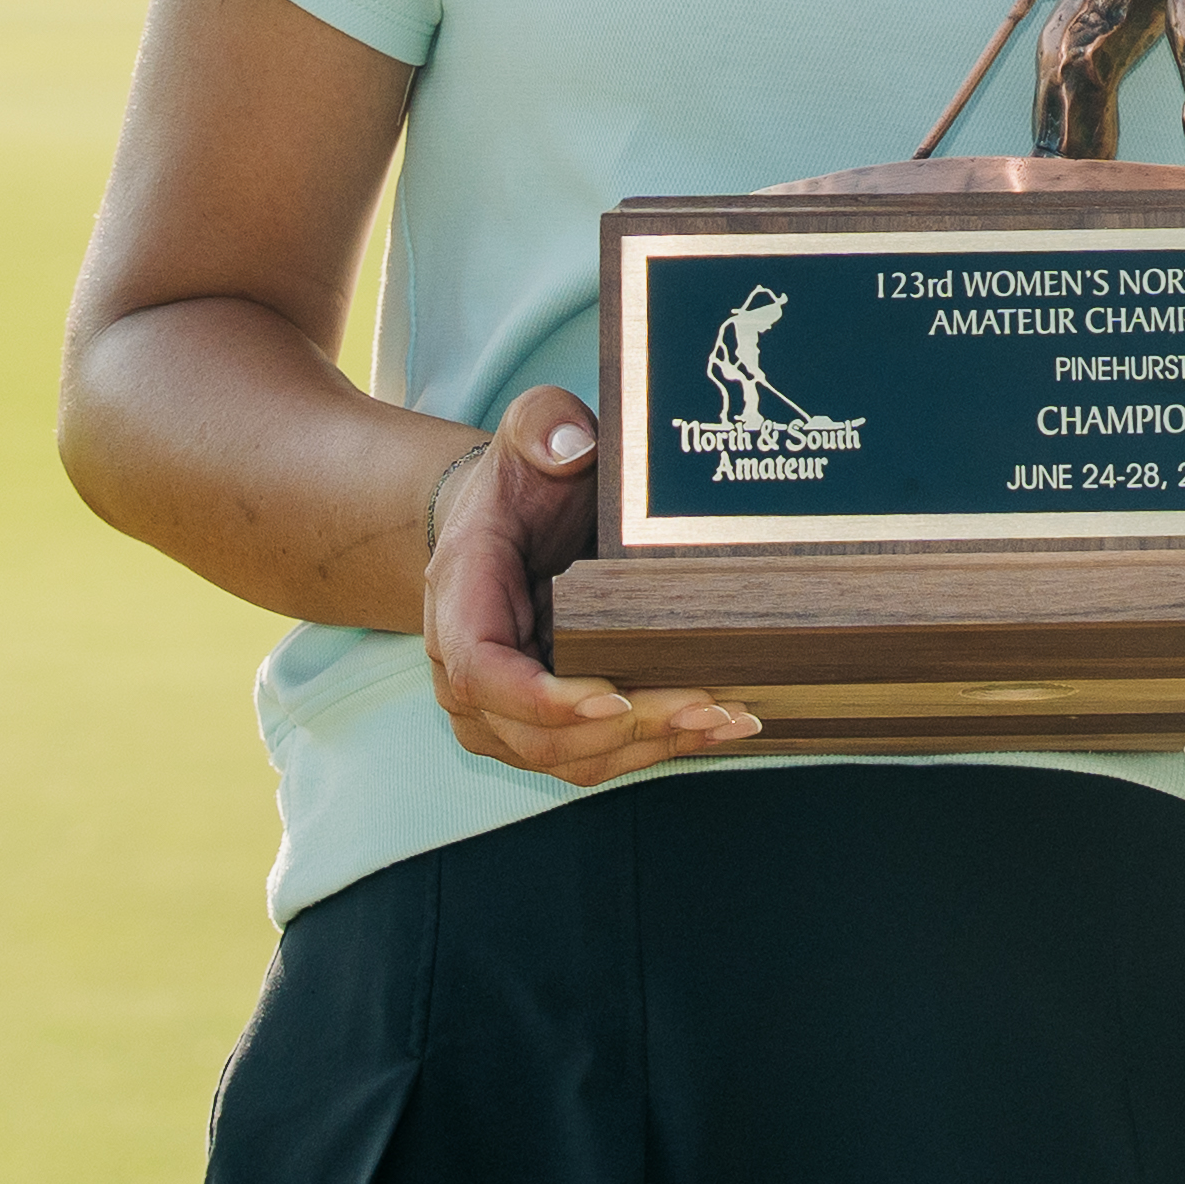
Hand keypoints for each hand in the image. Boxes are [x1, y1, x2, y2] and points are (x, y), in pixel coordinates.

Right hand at [420, 387, 760, 780]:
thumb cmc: (528, 478)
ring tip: (726, 718)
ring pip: (565, 758)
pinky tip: (713, 727)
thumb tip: (569, 451)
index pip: (481, 671)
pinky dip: (650, 749)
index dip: (542, 698)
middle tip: (707, 704)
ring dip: (645, 747)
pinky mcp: (540, 724)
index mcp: (458, 598)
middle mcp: (465, 668)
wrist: (516, 518)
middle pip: (532, 732)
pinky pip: (589, 756)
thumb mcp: (532, 428)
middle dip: (621, 727)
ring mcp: (499, 707)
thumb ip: (542, 425)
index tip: (612, 694)